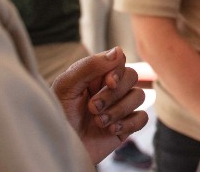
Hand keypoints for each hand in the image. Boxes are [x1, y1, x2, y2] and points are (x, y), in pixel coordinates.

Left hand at [51, 47, 149, 163]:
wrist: (58, 149)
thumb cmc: (57, 116)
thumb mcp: (66, 87)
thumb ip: (89, 66)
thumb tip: (118, 51)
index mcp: (95, 75)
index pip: (119, 61)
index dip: (117, 70)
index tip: (108, 82)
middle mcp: (109, 88)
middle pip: (132, 76)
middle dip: (114, 94)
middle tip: (93, 108)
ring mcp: (119, 107)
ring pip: (139, 96)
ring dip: (118, 110)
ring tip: (98, 122)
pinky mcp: (126, 126)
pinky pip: (142, 118)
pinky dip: (129, 123)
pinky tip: (111, 130)